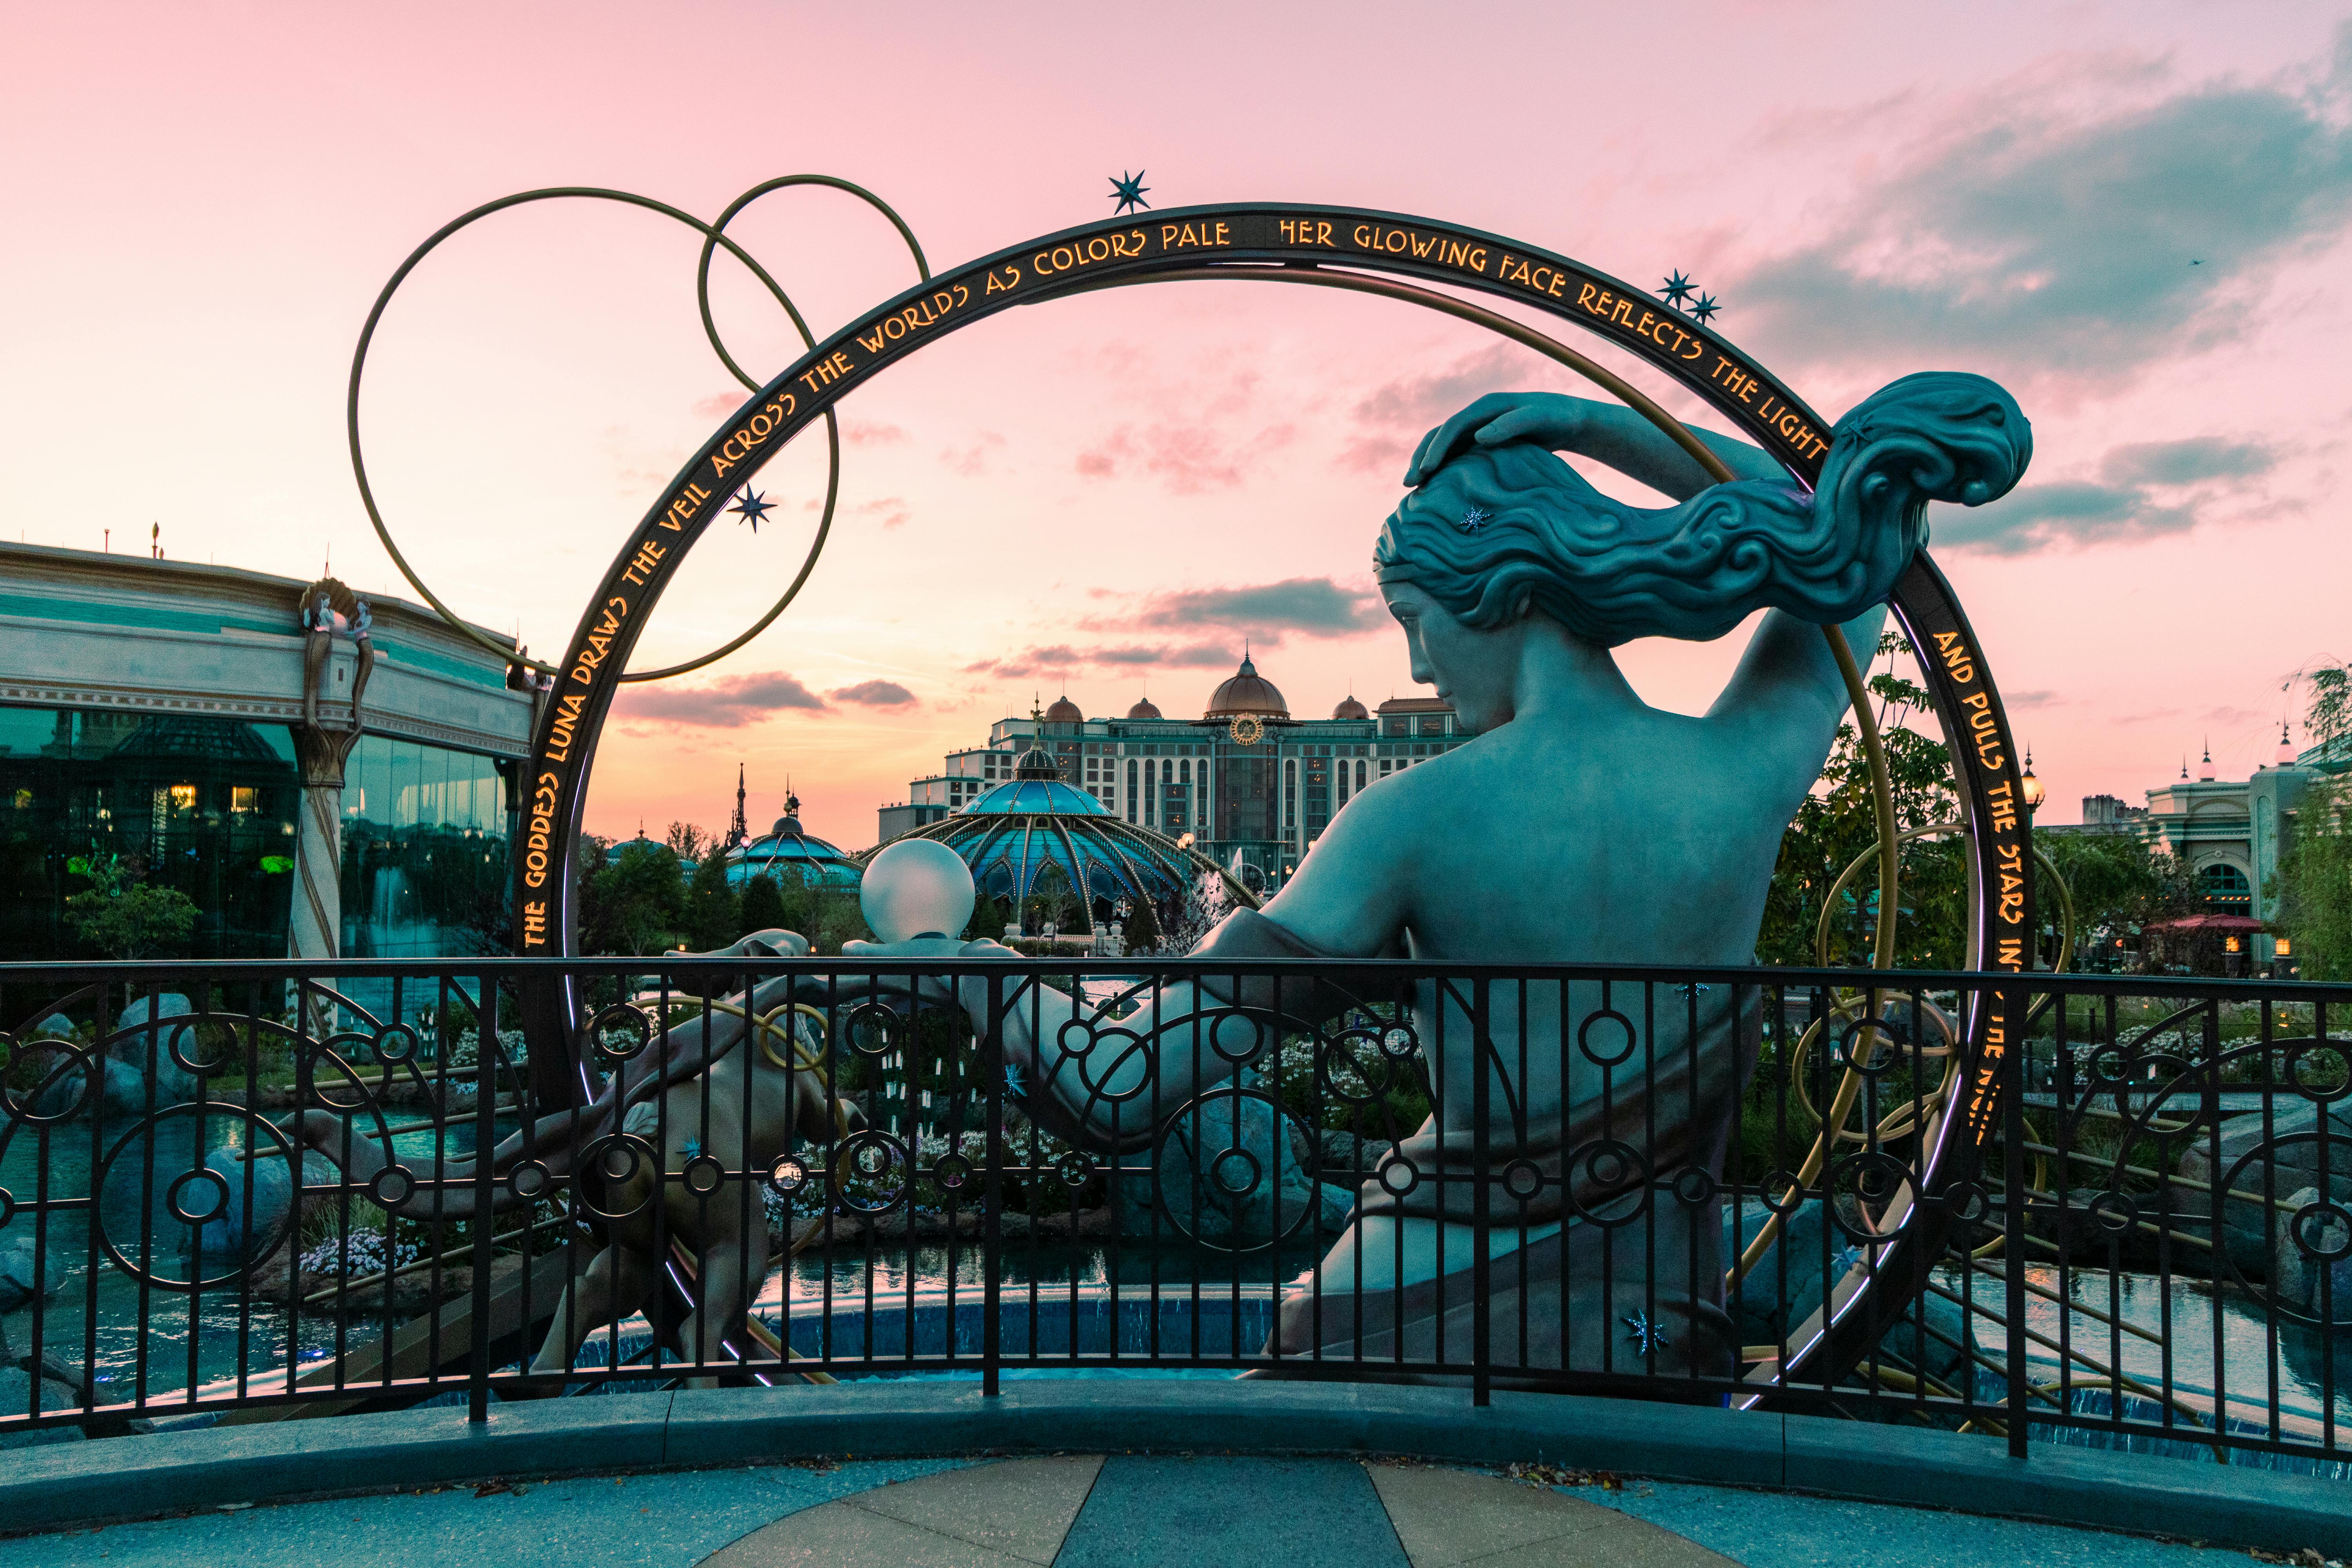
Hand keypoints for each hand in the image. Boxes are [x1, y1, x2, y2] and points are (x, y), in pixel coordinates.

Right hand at [1402, 392, 1592, 486]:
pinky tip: (1435, 489)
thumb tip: (1479, 436)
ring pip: (1443, 446)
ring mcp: (1477, 429)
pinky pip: (1455, 455)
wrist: (1568, 419)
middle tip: (1408, 484)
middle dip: (1421, 458)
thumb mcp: (1538, 419)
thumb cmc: (1556, 418)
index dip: (1436, 448)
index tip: (1426, 471)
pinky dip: (1442, 469)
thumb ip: (1510, 425)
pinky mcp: (1482, 443)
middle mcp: (1476, 416)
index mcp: (1485, 408)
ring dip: (1427, 465)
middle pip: (1439, 436)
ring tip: (1413, 489)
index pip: (1451, 427)